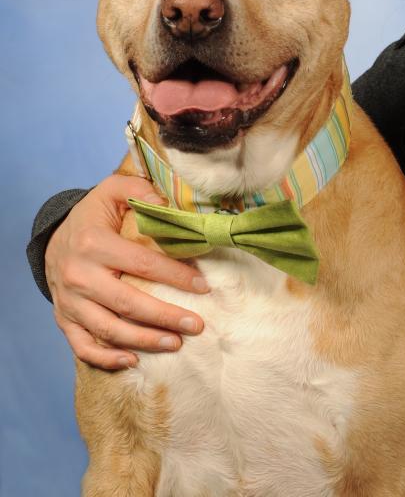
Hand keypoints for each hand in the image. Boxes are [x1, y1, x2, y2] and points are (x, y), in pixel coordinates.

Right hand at [45, 174, 209, 370]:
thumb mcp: (114, 191)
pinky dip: (106, 358)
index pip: (143, 263)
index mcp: (94, 243)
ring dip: (144, 340)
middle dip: (165, 317)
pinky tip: (133, 361)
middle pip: (128, 303)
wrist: (53, 236)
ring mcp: (69, 301)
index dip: (175, 276)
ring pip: (108, 329)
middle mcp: (79, 276)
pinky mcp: (63, 318)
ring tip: (176, 343)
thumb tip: (171, 205)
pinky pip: (82, 346)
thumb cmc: (94, 215)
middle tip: (197, 325)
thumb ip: (141, 191)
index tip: (204, 286)